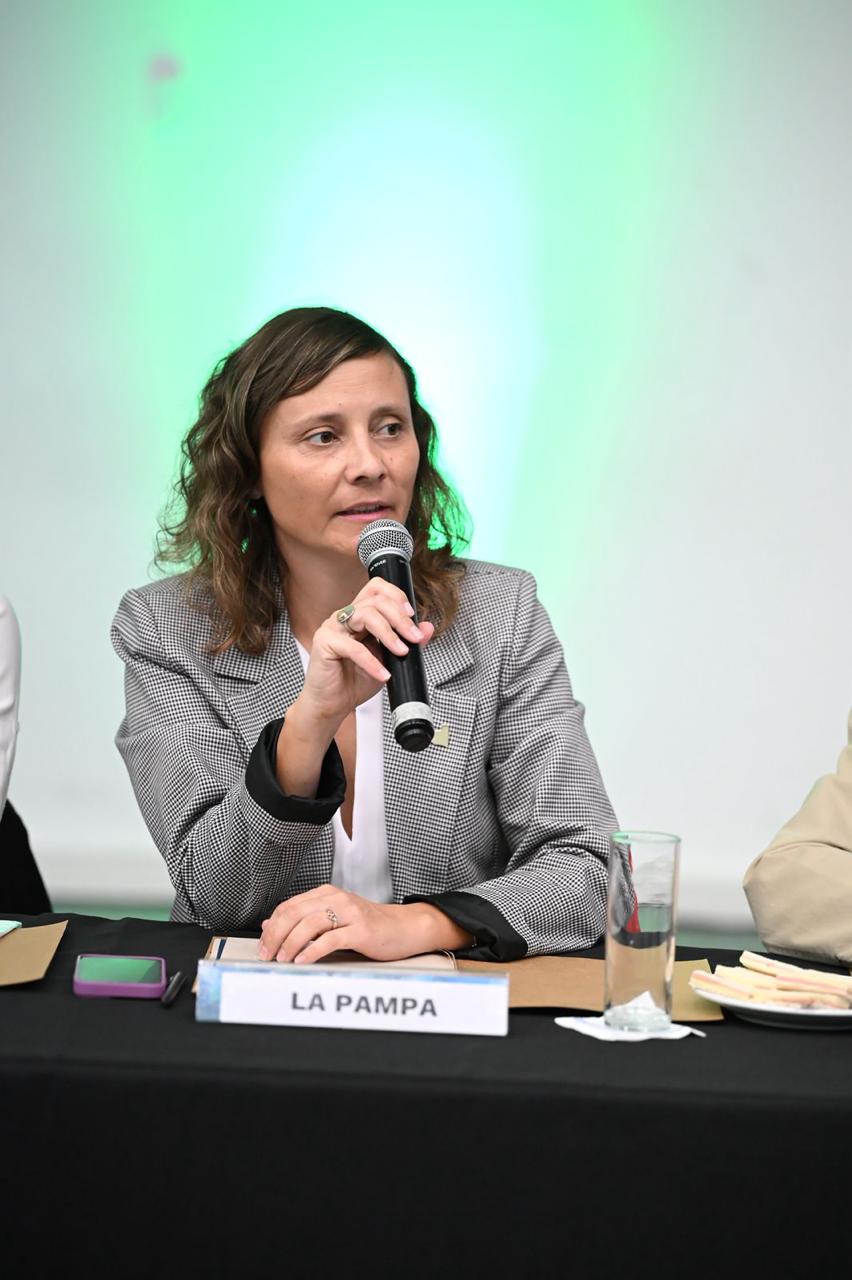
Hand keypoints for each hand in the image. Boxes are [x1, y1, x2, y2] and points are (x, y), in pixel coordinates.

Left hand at [259, 886, 471, 963]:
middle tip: (267, 955)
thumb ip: (304, 920)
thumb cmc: (368, 926)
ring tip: (282, 959)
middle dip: (275, 936)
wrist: (404, 927)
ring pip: (310, 924)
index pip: (289, 906)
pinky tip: (303, 960)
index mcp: (326, 894)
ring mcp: (350, 912)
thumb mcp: (333, 919)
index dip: (272, 926)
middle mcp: (336, 898)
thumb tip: (269, 925)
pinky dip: (312, 950)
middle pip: (295, 913)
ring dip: (290, 944)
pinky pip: (331, 939)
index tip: (262, 945)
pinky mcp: (361, 930)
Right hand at [297, 578, 434, 733]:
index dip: (396, 596)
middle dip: (400, 618)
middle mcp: (346, 616)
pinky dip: (372, 661)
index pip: (377, 588)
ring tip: (401, 652)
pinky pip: (352, 647)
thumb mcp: (389, 660)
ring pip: (366, 614)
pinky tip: (383, 674)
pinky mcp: (324, 643)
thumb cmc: (355, 681)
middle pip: (375, 600)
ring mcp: (333, 627)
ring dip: (389, 633)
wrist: (334, 705)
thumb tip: (427, 628)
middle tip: (414, 638)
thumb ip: (407, 642)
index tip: (412, 616)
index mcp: (359, 615)